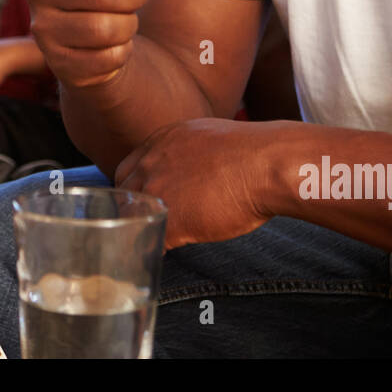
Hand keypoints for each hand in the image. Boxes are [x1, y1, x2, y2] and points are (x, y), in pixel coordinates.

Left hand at [115, 117, 279, 249]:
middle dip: (135, 210)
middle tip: (148, 224)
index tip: (147, 201)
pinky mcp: (171, 219)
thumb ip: (189, 153)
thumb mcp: (209, 138)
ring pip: (134, 218)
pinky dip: (159, 250)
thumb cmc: (254, 153)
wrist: (267, 163)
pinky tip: (168, 253)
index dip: (137, 188)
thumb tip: (193, 169)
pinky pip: (153, 241)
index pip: (128, 169)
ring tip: (156, 242)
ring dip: (145, 230)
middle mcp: (152, 162)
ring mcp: (158, 190)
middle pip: (124, 194)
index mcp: (162, 141)